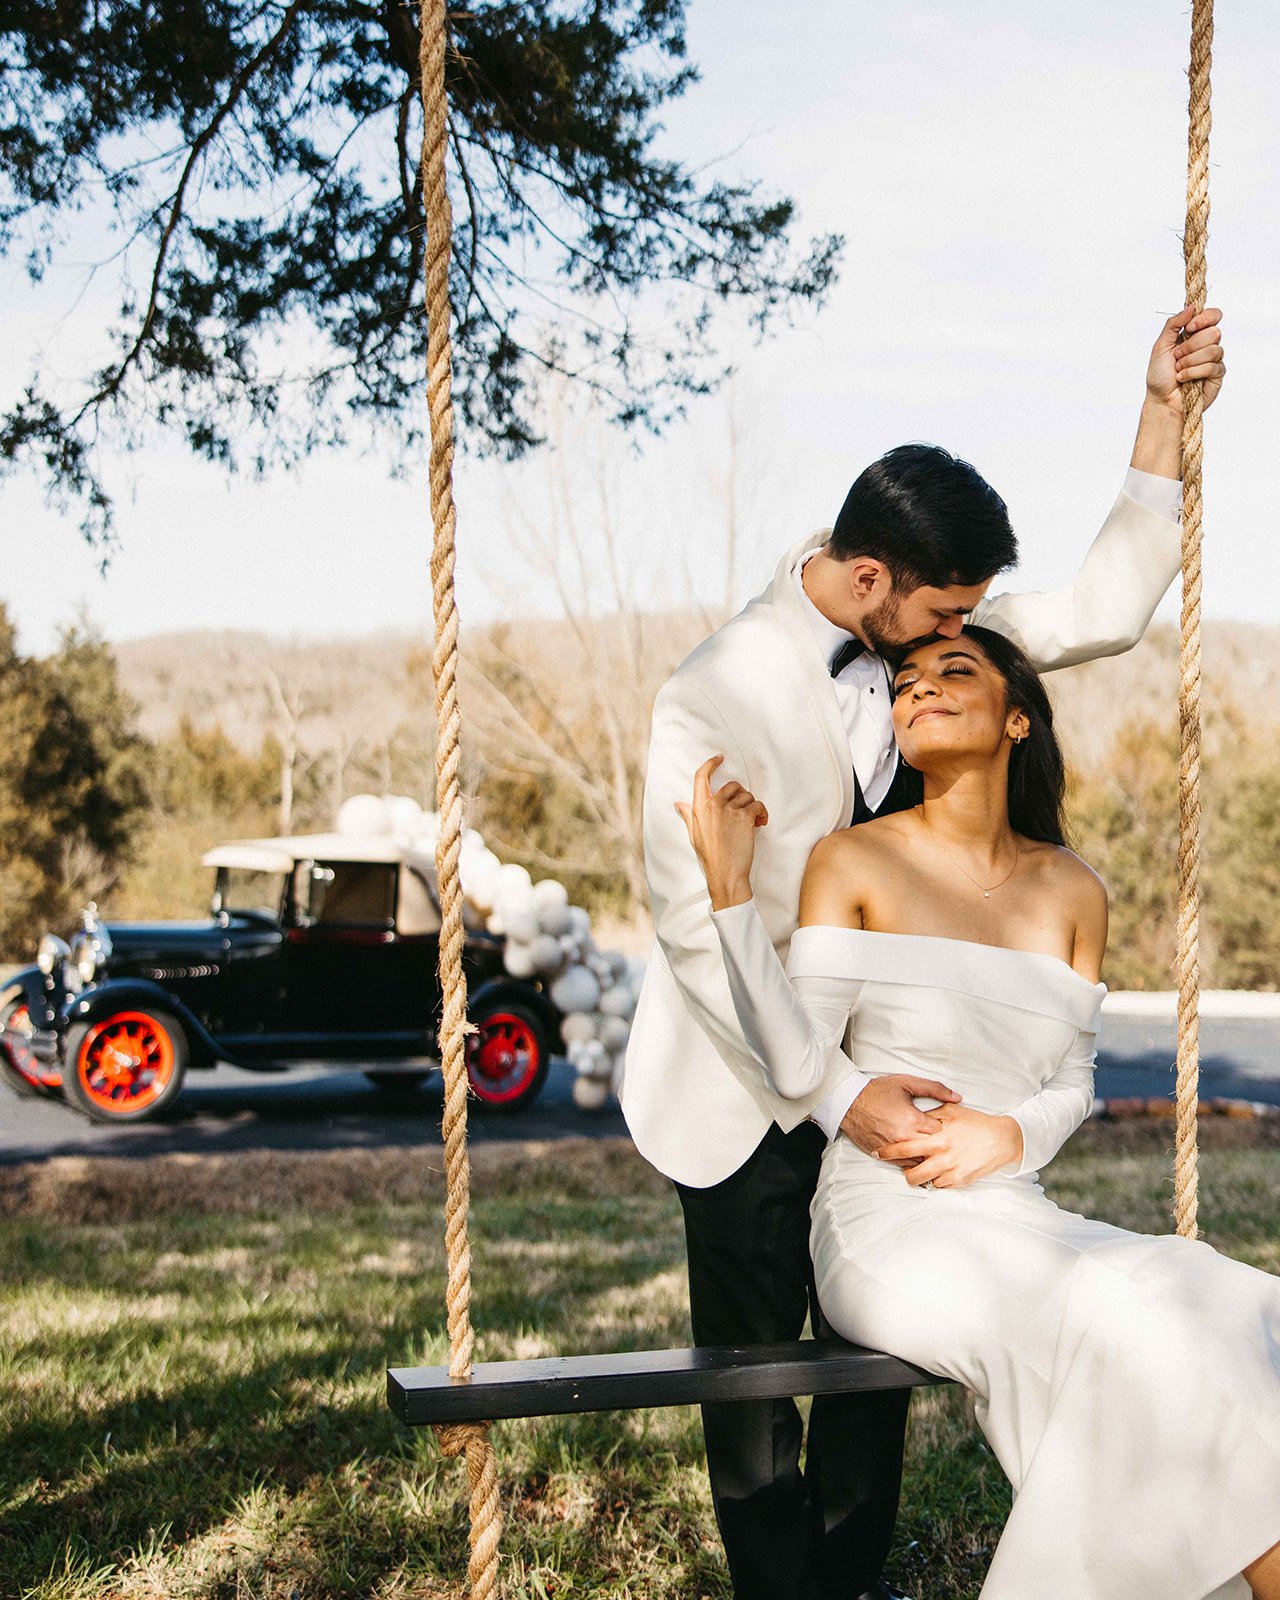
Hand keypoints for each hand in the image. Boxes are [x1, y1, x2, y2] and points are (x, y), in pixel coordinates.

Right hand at [674, 755, 768, 910]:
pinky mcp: (745, 817)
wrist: (725, 874)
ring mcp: (729, 810)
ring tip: (753, 822)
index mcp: (698, 807)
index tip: (719, 758)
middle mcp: (713, 805)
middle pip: (731, 785)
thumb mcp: (694, 834)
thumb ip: (688, 815)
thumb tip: (678, 803)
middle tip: (744, 810)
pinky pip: (758, 805)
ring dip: (752, 807)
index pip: (701, 777)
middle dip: (740, 795)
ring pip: (747, 796)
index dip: (711, 764)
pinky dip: (762, 813)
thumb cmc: (710, 856)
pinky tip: (760, 823)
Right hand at [839, 1074, 962, 1158]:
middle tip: (941, 1139)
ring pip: (919, 1160)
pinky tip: (916, 1157)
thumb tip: (958, 1098)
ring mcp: (893, 1148)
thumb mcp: (907, 1083)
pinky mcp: (883, 1154)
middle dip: (937, 1144)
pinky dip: (911, 1161)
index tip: (942, 1124)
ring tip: (930, 1150)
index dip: (943, 1127)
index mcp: (912, 1119)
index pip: (940, 1131)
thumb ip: (935, 1089)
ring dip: (925, 1155)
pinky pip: (904, 1165)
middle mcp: (904, 1136)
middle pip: (932, 1149)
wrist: (849, 1102)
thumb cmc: (878, 1091)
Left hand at [875, 1102, 1022, 1189]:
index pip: (905, 1148)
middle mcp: (943, 1158)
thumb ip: (929, 1116)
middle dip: (902, 1171)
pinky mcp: (961, 1181)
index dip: (888, 1152)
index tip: (878, 1153)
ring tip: (918, 1169)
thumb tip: (913, 1118)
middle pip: (912, 1174)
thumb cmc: (976, 1123)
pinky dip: (936, 1180)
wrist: (1002, 1140)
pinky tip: (936, 1171)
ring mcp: (952, 1172)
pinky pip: (940, 1186)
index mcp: (938, 1139)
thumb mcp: (951, 1112)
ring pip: (925, 1183)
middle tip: (899, 1167)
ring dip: (919, 1177)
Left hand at [1146, 305, 1224, 415]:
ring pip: (1214, 350)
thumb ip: (1173, 324)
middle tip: (1177, 356)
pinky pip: (1212, 366)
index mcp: (1195, 334)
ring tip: (1178, 370)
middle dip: (1191, 346)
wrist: (1161, 400)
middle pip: (1214, 332)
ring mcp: (1214, 359)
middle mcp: (1207, 344)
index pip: (1214, 315)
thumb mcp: (1160, 346)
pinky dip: (1193, 372)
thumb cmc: (1159, 375)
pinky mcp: (1217, 375)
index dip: (1205, 318)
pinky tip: (1183, 378)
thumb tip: (1191, 307)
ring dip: (1190, 361)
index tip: (1189, 328)